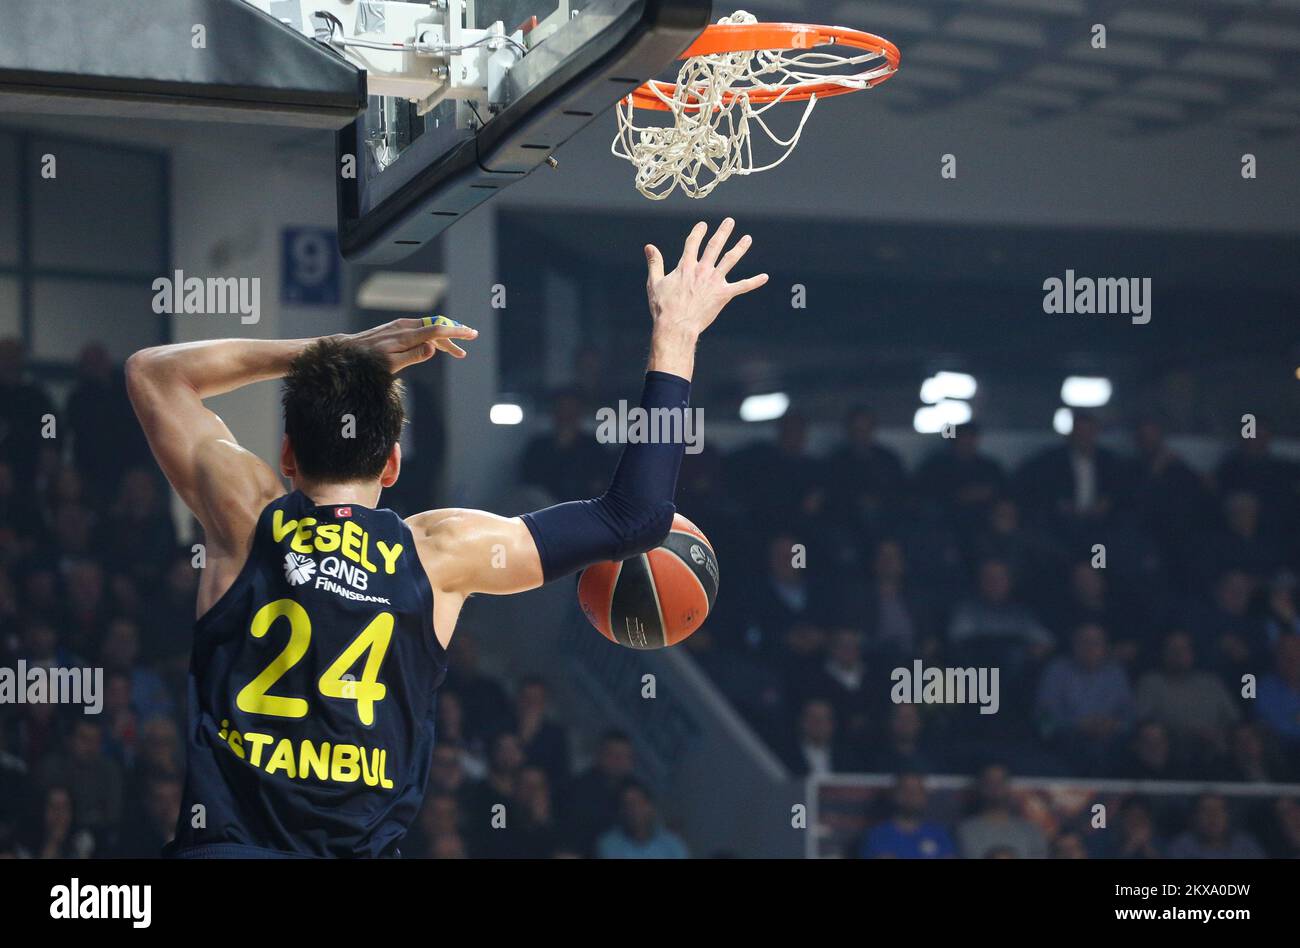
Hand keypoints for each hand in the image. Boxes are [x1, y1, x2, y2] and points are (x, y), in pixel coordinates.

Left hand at [344, 317, 477, 372]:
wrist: (346, 351)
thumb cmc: (368, 362)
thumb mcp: (390, 364)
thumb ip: (412, 356)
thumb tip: (433, 348)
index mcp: (406, 336)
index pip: (438, 330)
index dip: (457, 332)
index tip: (471, 334)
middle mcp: (404, 327)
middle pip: (436, 328)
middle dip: (455, 335)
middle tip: (470, 342)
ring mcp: (399, 326)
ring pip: (429, 328)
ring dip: (444, 338)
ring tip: (456, 351)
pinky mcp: (395, 328)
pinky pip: (420, 329)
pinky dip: (432, 336)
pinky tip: (436, 345)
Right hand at [644, 218, 767, 339]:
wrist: (676, 325)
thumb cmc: (663, 307)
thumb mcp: (654, 283)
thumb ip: (655, 263)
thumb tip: (649, 246)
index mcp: (685, 266)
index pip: (692, 243)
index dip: (698, 232)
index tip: (703, 225)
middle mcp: (701, 270)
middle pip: (714, 246)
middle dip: (723, 232)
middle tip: (730, 222)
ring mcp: (714, 281)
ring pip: (730, 260)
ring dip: (740, 248)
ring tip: (748, 239)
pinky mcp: (723, 295)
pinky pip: (742, 287)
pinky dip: (754, 282)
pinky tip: (765, 277)